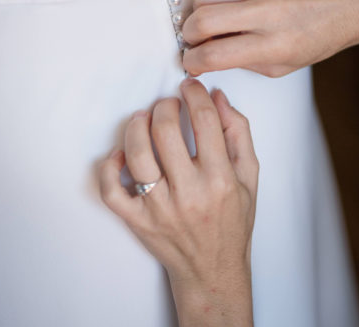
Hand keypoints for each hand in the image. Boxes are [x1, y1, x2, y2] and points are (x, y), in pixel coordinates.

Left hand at [98, 78, 257, 326]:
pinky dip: (109, 166)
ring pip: (136, 154)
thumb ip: (238, 133)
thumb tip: (218, 97)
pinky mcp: (138, 222)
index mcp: (220, 180)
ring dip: (136, 126)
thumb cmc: (232, 222)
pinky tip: (120, 154)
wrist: (212, 271)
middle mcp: (189, 194)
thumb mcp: (249, 177)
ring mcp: (159, 209)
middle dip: (165, 106)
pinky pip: (110, 190)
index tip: (190, 86)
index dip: (195, 94)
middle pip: (165, 131)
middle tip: (168, 104)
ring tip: (143, 118)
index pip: (205, 121)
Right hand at [181, 0, 358, 77]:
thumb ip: (242, 62)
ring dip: (198, 11)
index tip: (190, 61)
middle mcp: (266, 11)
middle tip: (195, 40)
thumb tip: (206, 57)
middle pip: (200, 21)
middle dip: (188, 35)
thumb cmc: (318, 36)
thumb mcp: (283, 66)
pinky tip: (232, 2)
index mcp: (274, 44)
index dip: (192, 61)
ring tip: (211, 19)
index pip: (214, 54)